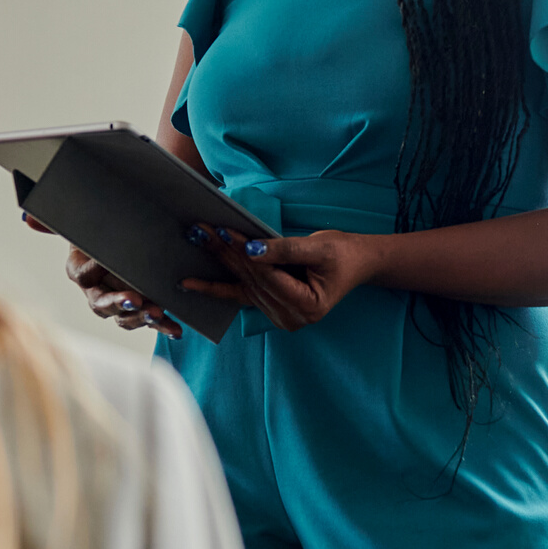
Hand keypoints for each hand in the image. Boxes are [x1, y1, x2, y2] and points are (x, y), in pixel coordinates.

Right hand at [25, 211, 180, 336]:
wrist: (128, 239)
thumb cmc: (103, 231)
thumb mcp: (85, 223)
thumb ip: (59, 222)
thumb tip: (27, 218)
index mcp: (81, 270)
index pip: (81, 275)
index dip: (92, 271)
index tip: (104, 263)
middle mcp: (98, 291)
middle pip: (102, 304)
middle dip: (118, 304)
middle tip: (134, 301)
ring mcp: (120, 303)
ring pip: (126, 318)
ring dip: (142, 318)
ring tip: (158, 313)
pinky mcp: (142, 309)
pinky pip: (152, 322)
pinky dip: (164, 326)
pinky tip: (175, 329)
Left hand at [180, 226, 384, 331]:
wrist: (357, 263)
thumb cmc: (343, 254)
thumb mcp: (319, 247)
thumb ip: (285, 250)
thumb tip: (251, 248)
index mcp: (307, 307)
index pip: (269, 277)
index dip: (245, 253)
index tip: (223, 230)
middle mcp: (291, 318)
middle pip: (251, 281)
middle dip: (225, 253)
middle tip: (199, 230)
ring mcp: (280, 317)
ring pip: (243, 285)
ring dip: (219, 261)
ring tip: (197, 238)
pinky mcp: (270, 308)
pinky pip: (240, 296)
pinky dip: (216, 287)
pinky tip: (190, 283)